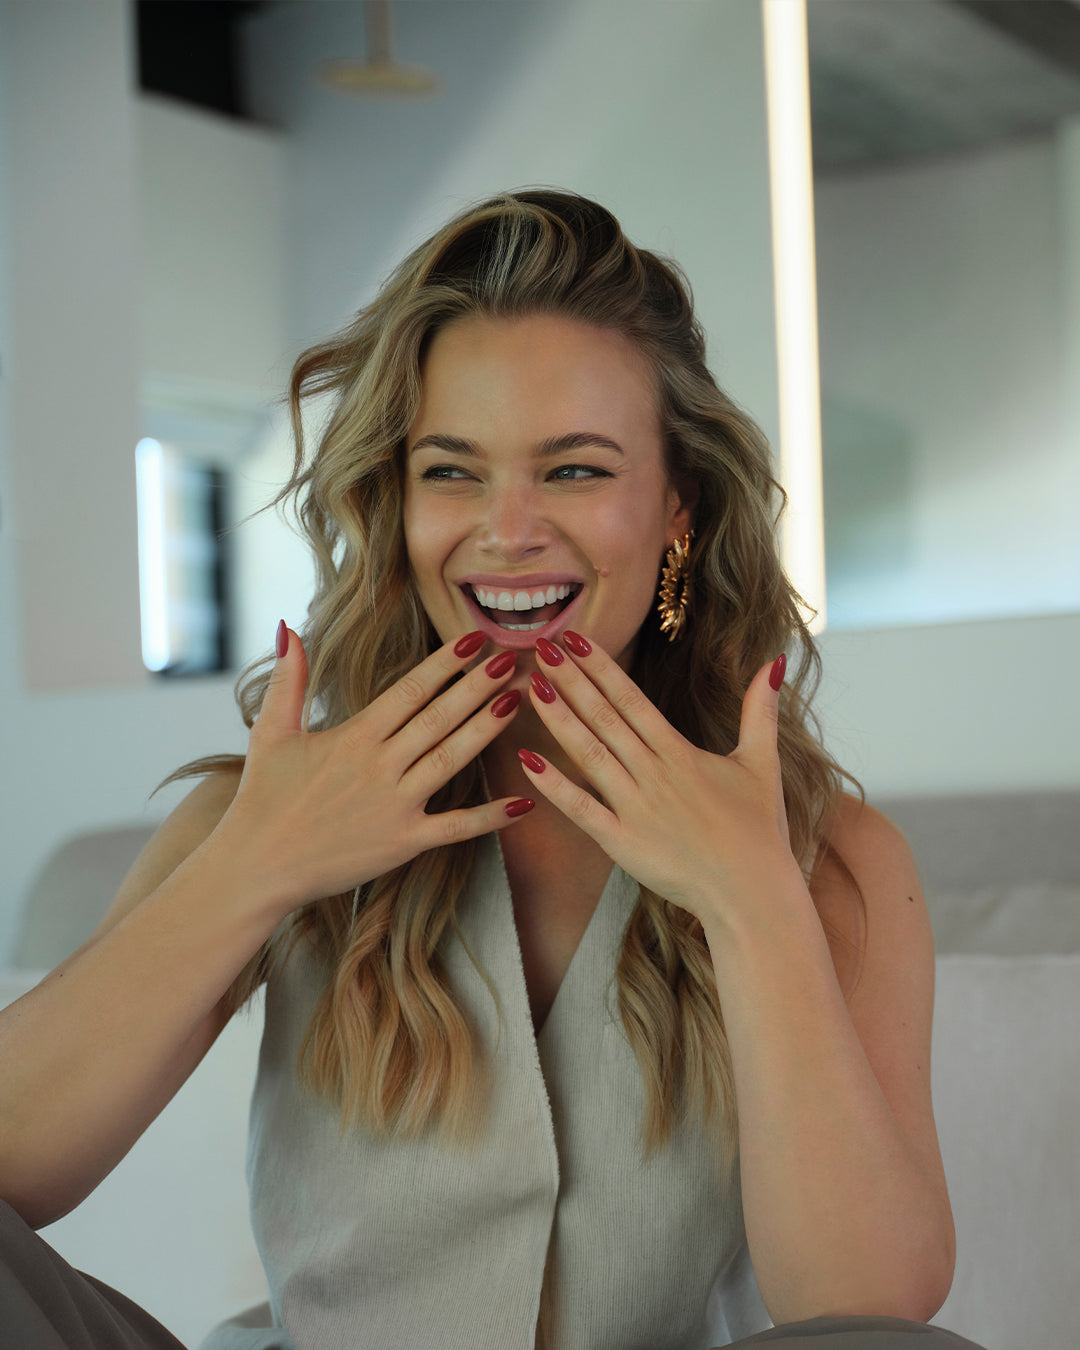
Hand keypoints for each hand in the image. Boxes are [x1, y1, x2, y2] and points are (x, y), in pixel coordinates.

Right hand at [215, 628, 532, 916]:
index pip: (410, 690)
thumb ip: (288, 679)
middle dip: (480, 685)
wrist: (256, 868)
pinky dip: (491, 816)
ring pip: (452, 760)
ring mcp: (395, 806)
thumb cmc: (263, 799)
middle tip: (515, 658)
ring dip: (488, 729)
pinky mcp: (404, 843)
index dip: (446, 663)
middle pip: (440, 718)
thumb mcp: (270, 732)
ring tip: (518, 700)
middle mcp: (379, 767)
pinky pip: (456, 827)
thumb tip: (289, 628)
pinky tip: (525, 801)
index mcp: (353, 737)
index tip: (476, 639)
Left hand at [517, 635, 796, 925]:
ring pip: (589, 755)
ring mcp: (636, 809)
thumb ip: (761, 711)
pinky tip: (527, 762)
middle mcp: (654, 774)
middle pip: (605, 718)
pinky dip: (555, 787)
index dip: (601, 668)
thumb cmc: (759, 832)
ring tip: (532, 688)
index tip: (574, 639)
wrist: (753, 893)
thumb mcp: (764, 763)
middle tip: (540, 647)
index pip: (632, 700)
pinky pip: (582, 810)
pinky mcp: (623, 843)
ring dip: (559, 720)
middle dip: (571, 681)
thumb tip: (774, 661)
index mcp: (680, 754)